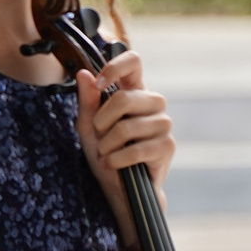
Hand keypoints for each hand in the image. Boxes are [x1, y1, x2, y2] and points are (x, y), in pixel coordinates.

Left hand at [76, 49, 173, 242]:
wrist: (119, 188)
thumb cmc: (105, 153)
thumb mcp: (88, 127)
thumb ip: (87, 101)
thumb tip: (83, 74)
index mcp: (134, 92)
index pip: (134, 62)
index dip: (116, 67)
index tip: (99, 84)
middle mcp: (153, 104)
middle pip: (125, 97)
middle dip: (102, 120)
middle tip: (99, 134)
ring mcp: (163, 124)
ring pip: (128, 126)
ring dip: (108, 144)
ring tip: (106, 153)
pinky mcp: (167, 146)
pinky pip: (136, 149)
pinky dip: (117, 159)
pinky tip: (111, 164)